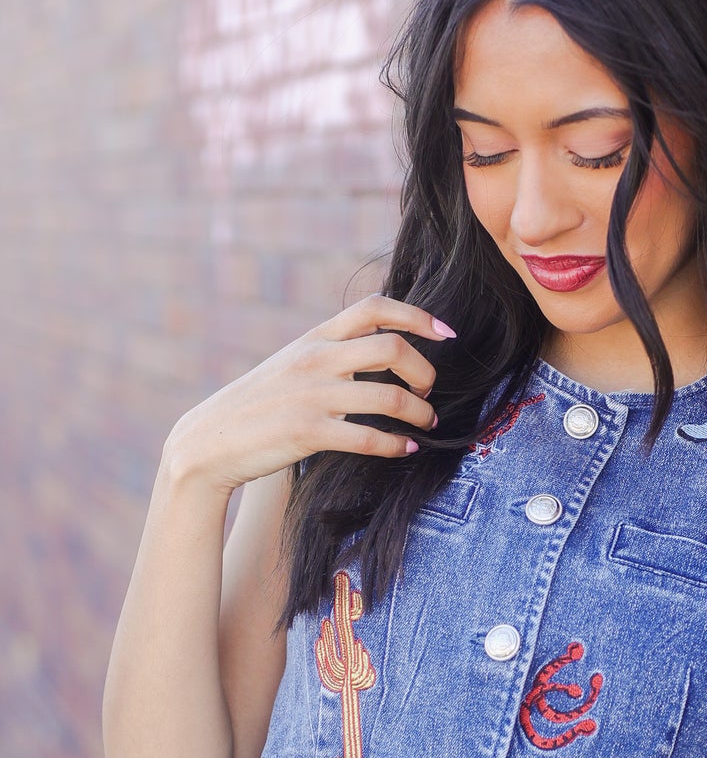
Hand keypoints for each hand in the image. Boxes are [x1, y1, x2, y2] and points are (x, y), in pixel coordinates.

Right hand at [161, 294, 452, 495]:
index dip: (418, 316)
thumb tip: (381, 350)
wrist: (208, 442)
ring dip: (419, 412)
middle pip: (392, 348)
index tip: (447, 334)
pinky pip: (369, 437)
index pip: (375, 308)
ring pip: (389, 396)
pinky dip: (396, 444)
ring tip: (426, 423)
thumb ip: (332, 354)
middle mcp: (315, 359)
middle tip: (429, 391)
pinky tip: (405, 450)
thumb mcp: (292, 365)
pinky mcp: (307, 433)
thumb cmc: (258, 406)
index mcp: (314, 338)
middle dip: (425, 371)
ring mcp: (311, 396)